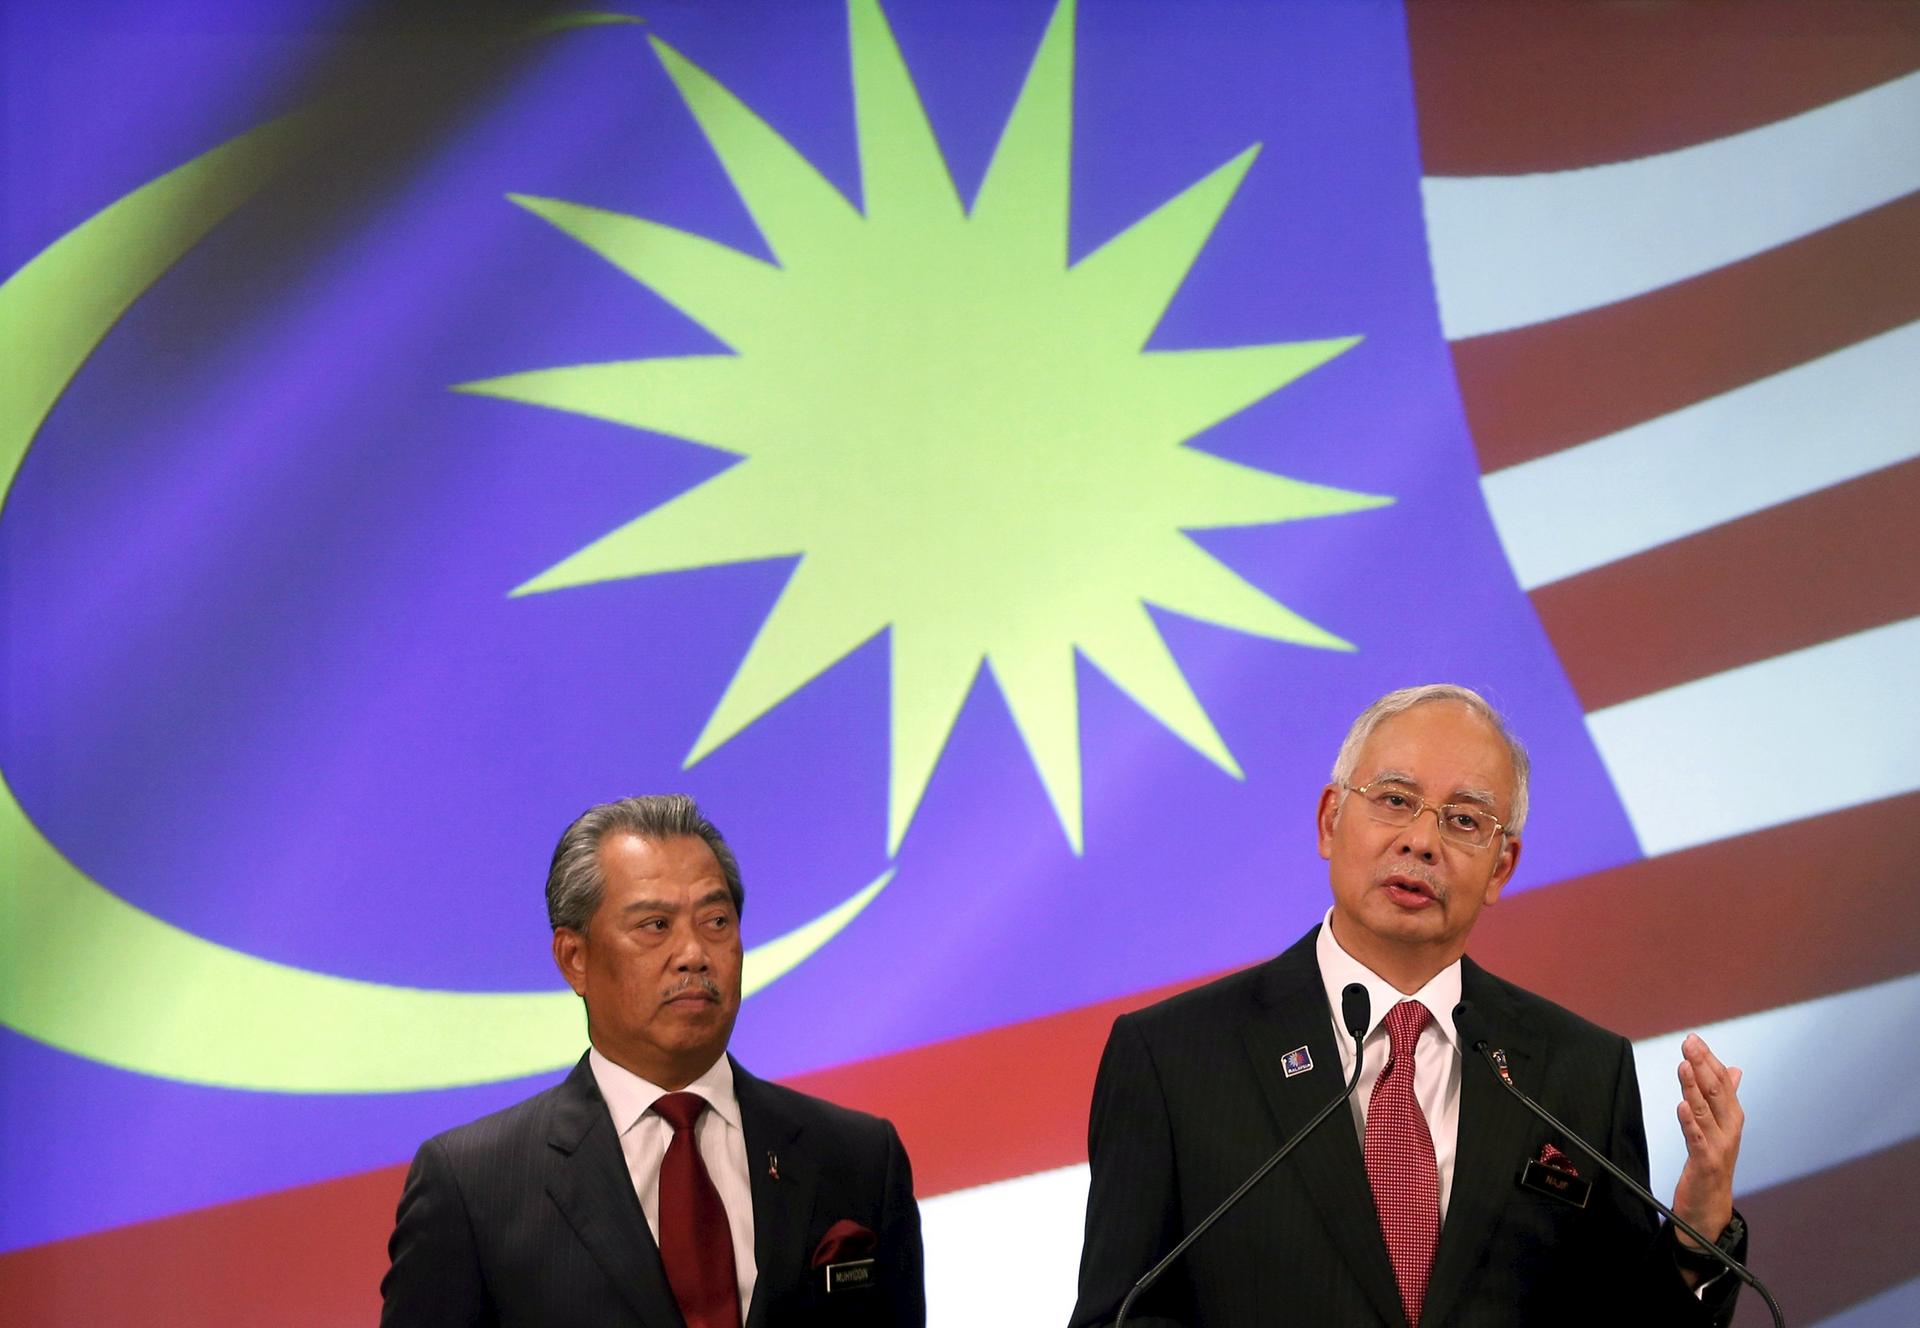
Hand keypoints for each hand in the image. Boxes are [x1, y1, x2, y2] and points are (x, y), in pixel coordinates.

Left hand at [1669, 1033, 1742, 1247]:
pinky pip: (1697, 1139)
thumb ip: (1724, 1098)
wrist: (1711, 1206)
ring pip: (1706, 1111)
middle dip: (1702, 1065)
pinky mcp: (1706, 1163)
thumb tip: (1735, 1069)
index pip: (1723, 1082)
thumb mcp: (1721, 1127)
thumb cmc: (1714, 1162)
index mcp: (1732, 1117)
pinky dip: (1690, 1122)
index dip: (1708, 1060)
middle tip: (1689, 1043)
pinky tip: (1681, 1106)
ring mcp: (1720, 1146)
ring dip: (1694, 1087)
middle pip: (1717, 1092)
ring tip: (1684, 1066)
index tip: (1694, 1039)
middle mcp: (1730, 1129)